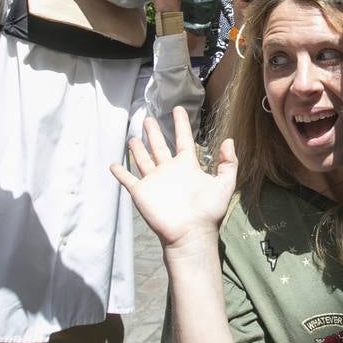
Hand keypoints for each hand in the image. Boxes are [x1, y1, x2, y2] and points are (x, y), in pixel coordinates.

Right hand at [110, 107, 237, 254]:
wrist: (191, 233)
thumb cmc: (209, 211)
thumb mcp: (224, 184)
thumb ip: (228, 163)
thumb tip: (229, 140)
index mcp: (188, 166)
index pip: (183, 139)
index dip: (180, 124)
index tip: (177, 109)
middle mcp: (169, 171)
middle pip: (159, 146)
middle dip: (153, 132)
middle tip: (148, 118)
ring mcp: (154, 181)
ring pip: (143, 159)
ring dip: (138, 148)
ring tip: (133, 136)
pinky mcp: (141, 192)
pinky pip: (128, 180)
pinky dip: (120, 172)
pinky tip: (113, 164)